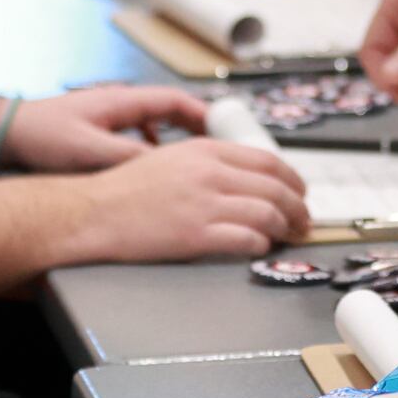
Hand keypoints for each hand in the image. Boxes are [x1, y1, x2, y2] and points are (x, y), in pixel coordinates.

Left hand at [2, 84, 210, 171]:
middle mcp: (117, 105)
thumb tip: (165, 167)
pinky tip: (148, 170)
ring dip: (172, 140)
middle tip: (218, 146)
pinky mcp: (94, 132)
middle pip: (169, 111)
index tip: (225, 128)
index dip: (203, 113)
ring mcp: (106, 118)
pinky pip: (133, 138)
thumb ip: (129, 158)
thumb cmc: (42, 136)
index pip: (175, 101)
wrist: (4, 134)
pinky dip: (149, 150)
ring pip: (151, 126)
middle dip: (195, 127)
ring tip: (190, 163)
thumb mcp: (90, 151)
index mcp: (122, 102)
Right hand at [65, 138, 310, 261]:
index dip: (292, 178)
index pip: (266, 160)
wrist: (93, 212)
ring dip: (285, 227)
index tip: (300, 191)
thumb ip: (208, 163)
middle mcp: (210, 173)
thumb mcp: (171, 158)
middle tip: (304, 220)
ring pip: (267, 213)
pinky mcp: (196, 235)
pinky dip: (261, 244)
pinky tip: (261, 246)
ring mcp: (204, 204)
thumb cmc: (125, 189)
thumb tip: (243, 177)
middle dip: (298, 206)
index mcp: (205, 150)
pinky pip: (246, 239)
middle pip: (275, 187)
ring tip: (289, 236)